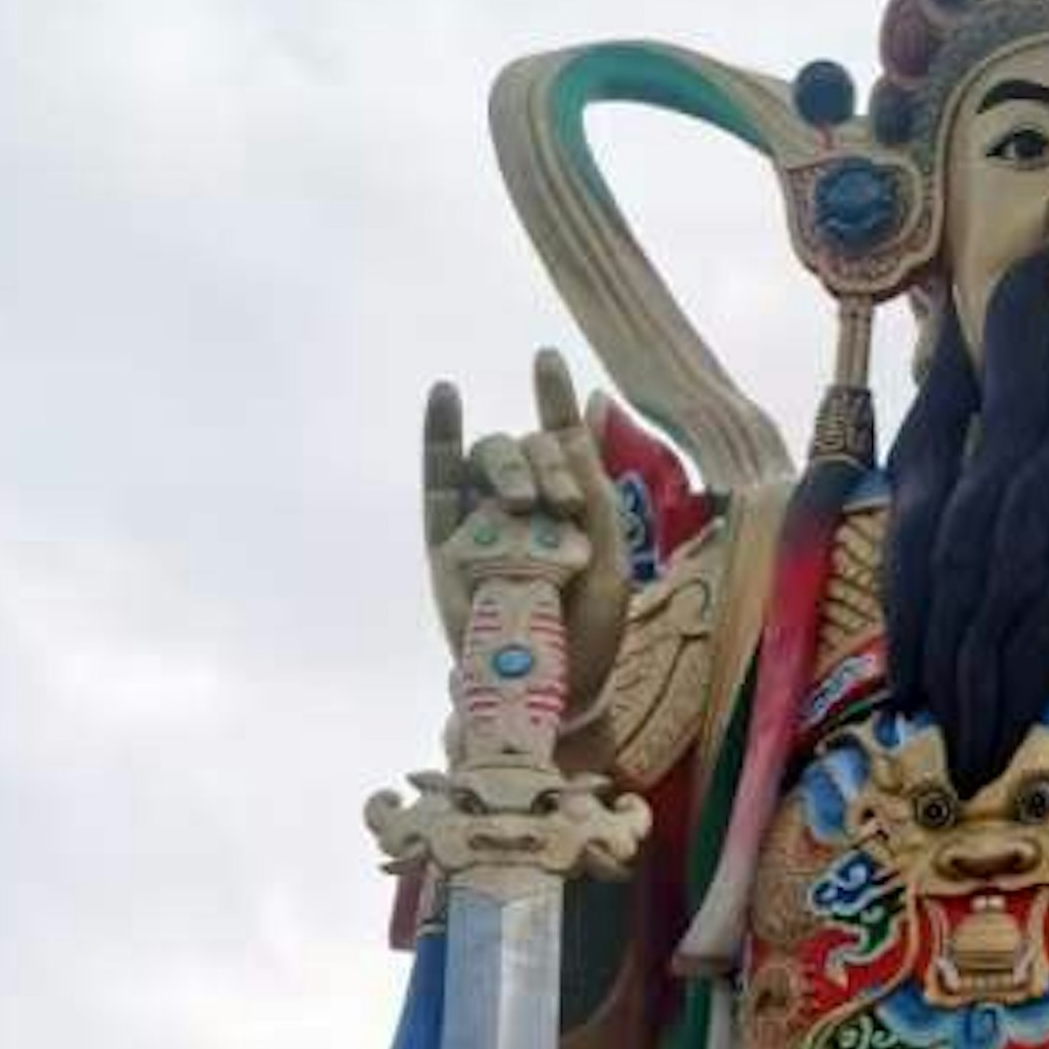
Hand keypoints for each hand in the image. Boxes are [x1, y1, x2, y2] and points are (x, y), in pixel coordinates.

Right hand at [421, 348, 630, 701]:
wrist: (555, 689)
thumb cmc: (590, 630)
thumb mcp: (609, 554)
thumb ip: (594, 485)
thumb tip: (590, 408)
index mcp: (567, 508)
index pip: (558, 439)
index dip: (552, 397)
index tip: (545, 359)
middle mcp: (524, 508)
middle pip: (523, 448)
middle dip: (543, 464)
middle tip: (561, 506)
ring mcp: (483, 524)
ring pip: (485, 459)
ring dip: (507, 464)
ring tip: (522, 500)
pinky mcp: (447, 546)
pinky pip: (439, 482)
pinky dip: (440, 437)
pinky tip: (447, 395)